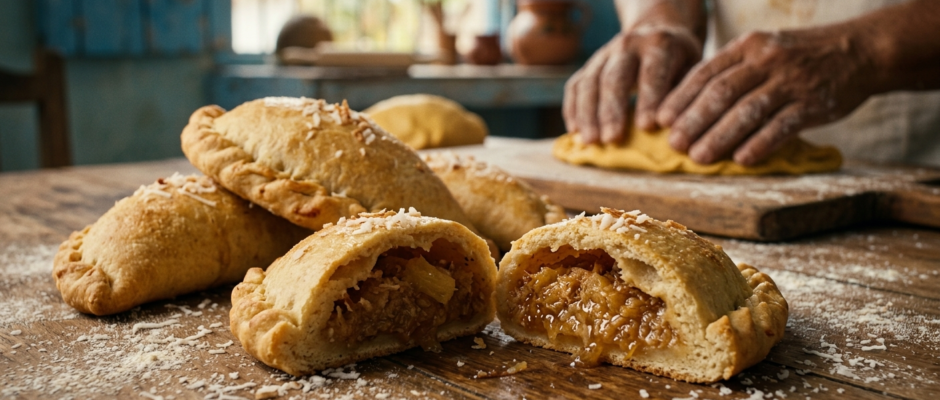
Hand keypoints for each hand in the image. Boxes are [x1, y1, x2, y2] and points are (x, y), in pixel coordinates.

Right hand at [563, 25, 701, 143]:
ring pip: (589, 83)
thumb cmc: (679, 64)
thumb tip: (673, 131)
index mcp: (659, 44)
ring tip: (591, 141)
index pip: (651, 72)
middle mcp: (628, 45)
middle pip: (614, 77)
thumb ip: (680, 97)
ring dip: (588, 114)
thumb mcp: (690, 71)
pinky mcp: (588, 66)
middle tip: (612, 139)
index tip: (647, 127)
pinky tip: (575, 131)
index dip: (649, 99)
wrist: (658, 32)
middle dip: (612, 110)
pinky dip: (573, 110)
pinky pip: (575, 87)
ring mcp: (604, 54)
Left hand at [657, 29, 877, 165]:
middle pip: (721, 92)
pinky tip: (741, 159)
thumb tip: (690, 103)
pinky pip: (781, 125)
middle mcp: (766, 60)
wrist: (860, 49)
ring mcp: (791, 81)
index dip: (681, 98)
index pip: (706, 73)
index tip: (661, 120)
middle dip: (693, 120)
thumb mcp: (762, 50)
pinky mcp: (814, 103)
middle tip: (673, 144)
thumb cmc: (800, 56)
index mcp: (748, 46)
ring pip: (747, 111)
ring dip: (719, 136)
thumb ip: (731, 71)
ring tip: (698, 158)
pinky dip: (760, 143)